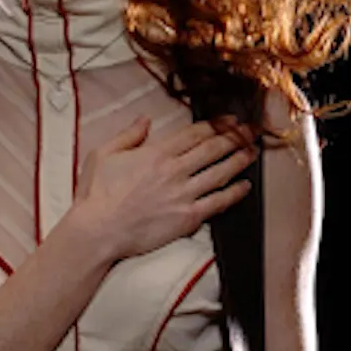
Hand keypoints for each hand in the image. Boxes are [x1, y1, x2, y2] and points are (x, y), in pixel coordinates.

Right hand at [72, 115, 258, 261]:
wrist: (98, 230)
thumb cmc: (97, 194)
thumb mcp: (104, 153)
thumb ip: (128, 135)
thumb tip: (145, 120)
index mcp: (157, 152)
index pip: (195, 133)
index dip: (217, 124)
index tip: (229, 120)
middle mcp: (175, 170)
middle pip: (213, 149)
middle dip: (235, 137)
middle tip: (250, 130)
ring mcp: (183, 194)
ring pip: (220, 173)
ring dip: (240, 160)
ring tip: (254, 151)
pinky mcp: (187, 218)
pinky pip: (217, 203)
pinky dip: (234, 193)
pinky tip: (245, 186)